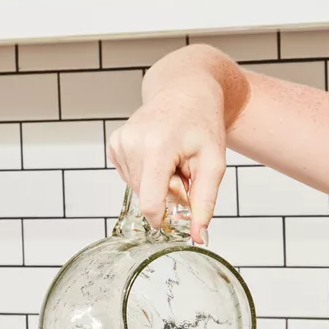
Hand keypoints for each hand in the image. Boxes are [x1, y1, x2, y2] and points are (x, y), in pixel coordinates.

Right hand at [108, 72, 227, 243]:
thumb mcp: (214, 164)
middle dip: (167, 193)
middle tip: (184, 171)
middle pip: (147, 196)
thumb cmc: (202, 123)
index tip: (175, 219)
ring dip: (158, 182)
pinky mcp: (114, 143)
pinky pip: (130, 176)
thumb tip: (198, 238)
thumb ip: (205, 203)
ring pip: (138, 188)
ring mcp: (120, 142)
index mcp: (157, 147)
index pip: (151, 203)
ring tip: (172, 159)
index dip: (164, 218)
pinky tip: (158, 154)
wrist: (186, 90)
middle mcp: (132, 143)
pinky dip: (146, 173)